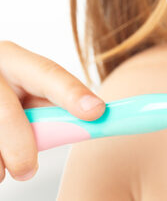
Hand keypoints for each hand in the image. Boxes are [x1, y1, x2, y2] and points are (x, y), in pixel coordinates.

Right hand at [0, 41, 104, 182]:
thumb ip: (46, 101)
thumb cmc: (4, 93)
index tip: (96, 112)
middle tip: (28, 170)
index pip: (48, 72)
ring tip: (4, 167)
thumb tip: (86, 119)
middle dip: (21, 145)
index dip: (72, 93)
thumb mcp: (22, 87)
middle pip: (7, 112)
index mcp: (12, 58)